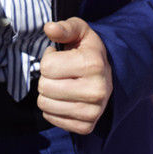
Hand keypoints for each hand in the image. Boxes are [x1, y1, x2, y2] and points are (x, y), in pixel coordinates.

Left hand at [38, 17, 111, 134]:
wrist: (108, 73)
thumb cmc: (88, 50)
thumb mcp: (79, 31)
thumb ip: (64, 27)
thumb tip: (49, 28)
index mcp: (93, 64)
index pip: (47, 67)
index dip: (49, 58)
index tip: (60, 56)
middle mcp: (96, 90)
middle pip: (44, 88)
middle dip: (47, 77)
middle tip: (60, 72)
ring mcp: (93, 111)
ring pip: (45, 105)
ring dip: (48, 94)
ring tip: (62, 84)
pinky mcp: (87, 126)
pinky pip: (52, 119)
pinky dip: (53, 108)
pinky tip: (65, 98)